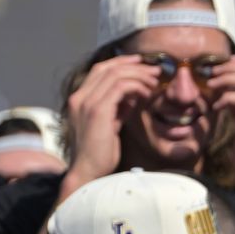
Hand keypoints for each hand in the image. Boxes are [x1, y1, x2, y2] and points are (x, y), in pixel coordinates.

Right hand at [65, 54, 160, 184]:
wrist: (89, 171)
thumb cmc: (101, 152)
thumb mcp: (110, 124)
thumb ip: (118, 108)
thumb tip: (133, 96)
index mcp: (79, 99)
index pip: (100, 70)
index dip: (121, 62)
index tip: (141, 63)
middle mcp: (79, 97)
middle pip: (107, 67)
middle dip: (133, 65)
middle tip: (154, 70)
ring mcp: (86, 102)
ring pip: (114, 74)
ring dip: (138, 75)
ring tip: (155, 82)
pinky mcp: (98, 111)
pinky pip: (120, 88)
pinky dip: (136, 87)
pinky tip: (147, 94)